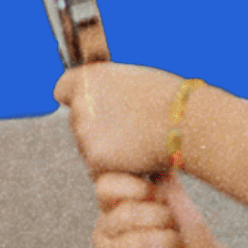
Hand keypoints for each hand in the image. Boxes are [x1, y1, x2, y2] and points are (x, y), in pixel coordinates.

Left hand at [55, 63, 184, 176]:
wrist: (186, 122)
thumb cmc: (172, 100)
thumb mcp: (134, 80)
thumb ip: (109, 90)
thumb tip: (103, 103)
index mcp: (88, 78)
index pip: (61, 90)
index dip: (78, 99)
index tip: (92, 107)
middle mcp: (80, 103)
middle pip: (77, 121)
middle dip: (96, 128)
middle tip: (128, 130)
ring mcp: (85, 132)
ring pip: (87, 147)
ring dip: (106, 149)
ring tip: (138, 144)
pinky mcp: (95, 159)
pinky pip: (98, 169)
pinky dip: (115, 168)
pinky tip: (137, 159)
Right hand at [92, 173, 231, 247]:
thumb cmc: (186, 233)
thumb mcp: (180, 204)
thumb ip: (168, 186)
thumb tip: (160, 167)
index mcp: (115, 203)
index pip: (106, 186)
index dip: (132, 186)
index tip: (155, 192)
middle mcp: (105, 228)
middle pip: (124, 215)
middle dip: (158, 216)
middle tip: (173, 220)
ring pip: (130, 243)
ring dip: (163, 240)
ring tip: (178, 241)